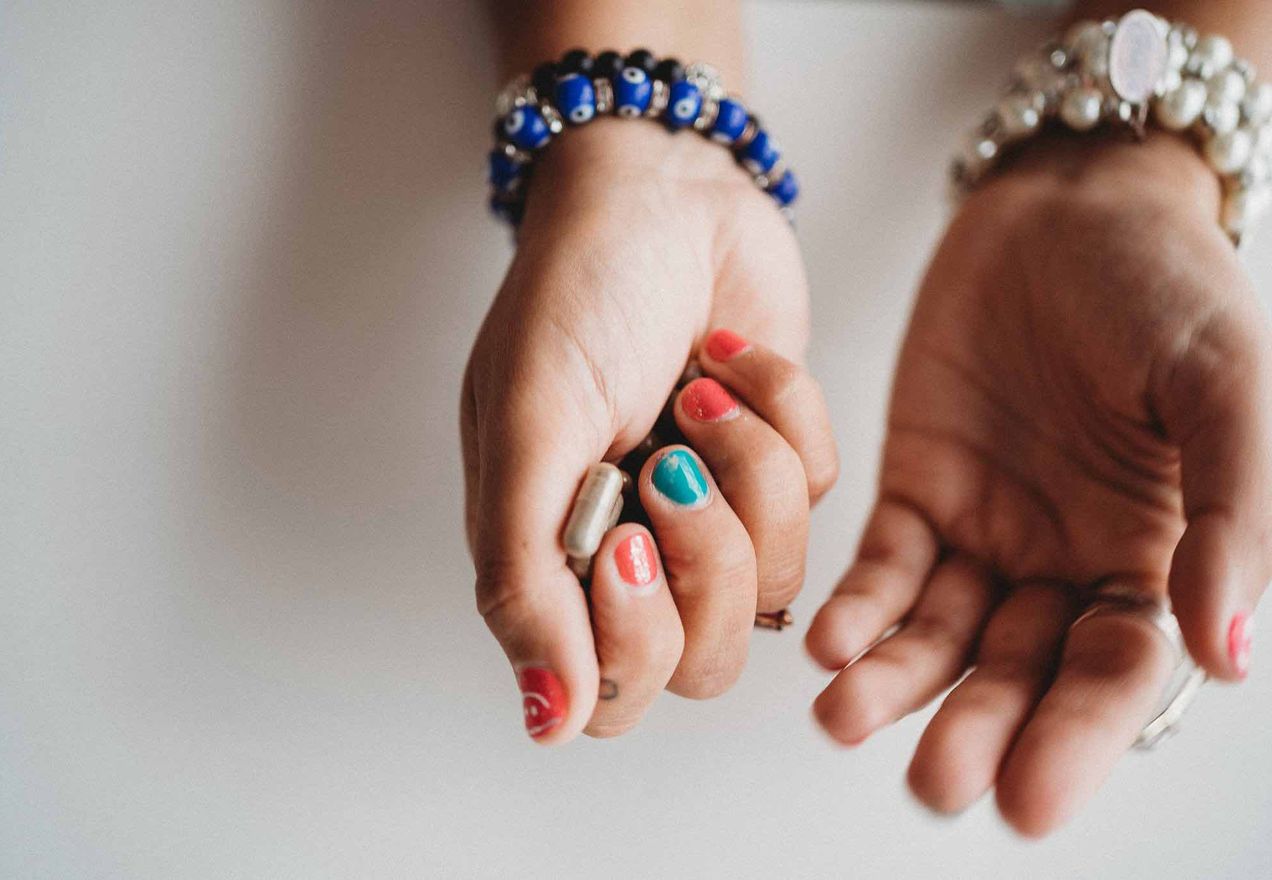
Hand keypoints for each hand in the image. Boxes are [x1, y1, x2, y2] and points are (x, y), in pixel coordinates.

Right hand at [463, 123, 836, 741]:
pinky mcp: (780, 466)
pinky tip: (730, 358)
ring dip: (747, 472)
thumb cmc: (572, 298)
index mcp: (552, 560)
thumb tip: (548, 720)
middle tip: (671, 459)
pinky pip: (819, 497)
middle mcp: (633, 555)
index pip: (609, 693)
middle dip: (707, 555)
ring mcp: (712, 514)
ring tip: (699, 388)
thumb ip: (524, 578)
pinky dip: (783, 416)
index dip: (633, 641)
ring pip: (774, 583)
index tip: (629, 540)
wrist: (658, 190)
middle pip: (703, 659)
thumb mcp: (527, 430)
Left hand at [804, 134, 1271, 834]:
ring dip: (892, 681)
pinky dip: (856, 604)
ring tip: (842, 719)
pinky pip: (885, 561)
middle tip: (933, 782)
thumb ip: (1233, 513)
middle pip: (1016, 670)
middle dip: (975, 728)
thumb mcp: (1220, 386)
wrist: (1066, 205)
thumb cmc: (1164, 284)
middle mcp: (1063, 559)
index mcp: (1150, 554)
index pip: (1113, 671)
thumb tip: (1227, 654)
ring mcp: (985, 526)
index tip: (1028, 804)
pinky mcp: (916, 485)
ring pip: (936, 631)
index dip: (1075, 740)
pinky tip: (827, 640)